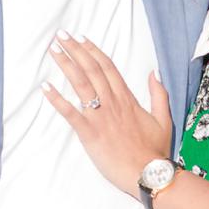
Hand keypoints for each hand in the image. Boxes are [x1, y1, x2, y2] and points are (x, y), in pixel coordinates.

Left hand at [43, 36, 174, 191]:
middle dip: (75, 50)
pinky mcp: (90, 133)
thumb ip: (158, 93)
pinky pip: (70, 113)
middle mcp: (112, 102)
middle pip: (92, 70)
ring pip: (81, 84)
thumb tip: (154, 72)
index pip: (108, 67)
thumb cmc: (154, 149)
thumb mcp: (163, 118)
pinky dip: (57, 99)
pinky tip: (45, 87)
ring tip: (53, 51)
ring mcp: (100, 117)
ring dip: (66, 65)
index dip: (93, 51)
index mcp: (128, 98)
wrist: (148, 173)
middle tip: (61, 35)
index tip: (81, 38)